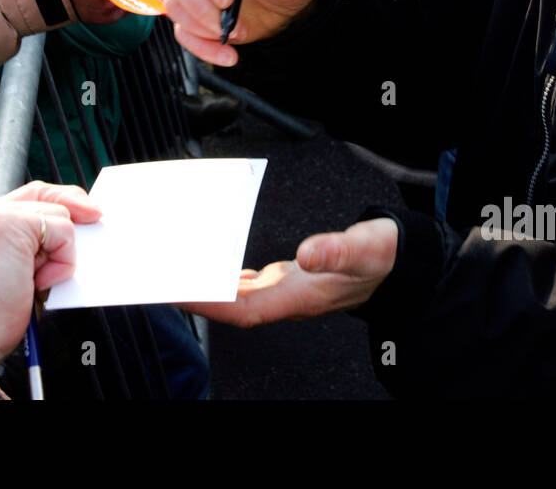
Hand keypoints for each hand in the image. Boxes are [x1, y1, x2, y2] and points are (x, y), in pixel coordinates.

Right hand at [0, 181, 100, 398]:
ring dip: (59, 253)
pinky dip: (63, 260)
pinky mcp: (10, 223)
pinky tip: (40, 282)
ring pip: (58, 214)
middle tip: (96, 218)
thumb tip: (73, 228)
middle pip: (45, 193)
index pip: (29, 196)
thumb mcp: (10, 266)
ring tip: (36, 280)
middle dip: (75, 208)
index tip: (86, 211)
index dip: (60, 201)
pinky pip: (63, 230)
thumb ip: (30, 243)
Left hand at [182, 218, 398, 326]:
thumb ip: (338, 249)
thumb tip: (308, 253)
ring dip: (205, 289)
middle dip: (195, 297)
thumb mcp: (366, 247)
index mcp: (300, 296)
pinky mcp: (284, 281)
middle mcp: (286, 298)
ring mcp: (284, 292)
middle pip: (231, 306)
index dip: (211, 305)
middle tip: (160, 280)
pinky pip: (245, 285)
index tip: (180, 292)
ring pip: (235, 297)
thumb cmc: (380, 256)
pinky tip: (211, 268)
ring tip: (175, 274)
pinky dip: (223, 278)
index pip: (244, 309)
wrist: (396, 263)